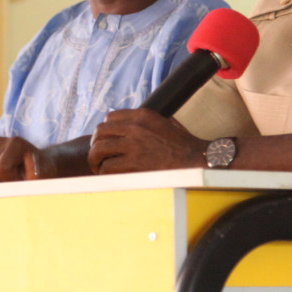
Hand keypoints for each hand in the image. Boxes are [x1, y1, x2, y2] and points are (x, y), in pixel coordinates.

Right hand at [0, 137, 39, 183]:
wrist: (35, 166)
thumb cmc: (40, 172)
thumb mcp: (42, 175)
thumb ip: (35, 172)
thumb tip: (25, 159)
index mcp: (15, 143)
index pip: (1, 168)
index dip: (10, 182)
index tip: (21, 183)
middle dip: (2, 186)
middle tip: (15, 184)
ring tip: (8, 182)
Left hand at [89, 108, 206, 174]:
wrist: (196, 161)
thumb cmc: (182, 145)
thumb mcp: (164, 122)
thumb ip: (145, 122)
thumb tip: (126, 125)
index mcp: (143, 115)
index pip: (110, 117)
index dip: (105, 130)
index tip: (107, 140)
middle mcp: (135, 127)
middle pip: (100, 131)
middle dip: (96, 144)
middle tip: (98, 155)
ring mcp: (134, 146)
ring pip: (99, 150)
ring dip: (95, 160)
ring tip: (99, 167)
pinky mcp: (133, 164)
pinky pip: (107, 167)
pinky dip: (105, 173)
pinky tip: (111, 176)